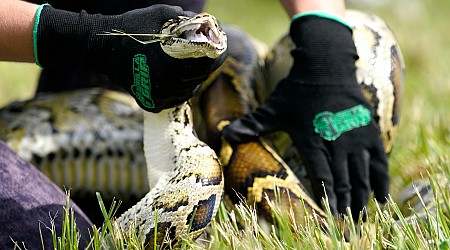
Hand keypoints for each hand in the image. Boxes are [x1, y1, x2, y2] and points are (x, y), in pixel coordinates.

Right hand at [34, 4, 223, 111]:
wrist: (100, 48)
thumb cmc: (130, 28)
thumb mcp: (160, 14)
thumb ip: (185, 18)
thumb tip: (203, 22)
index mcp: (174, 63)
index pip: (208, 64)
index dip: (218, 55)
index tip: (218, 49)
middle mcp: (168, 84)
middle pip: (200, 78)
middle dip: (205, 66)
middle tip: (206, 57)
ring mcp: (159, 96)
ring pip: (188, 91)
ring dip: (193, 79)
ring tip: (191, 67)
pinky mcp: (150, 102)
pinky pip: (174, 100)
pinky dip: (179, 91)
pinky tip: (178, 80)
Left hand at [222, 15, 388, 219]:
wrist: (326, 65)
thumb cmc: (296, 89)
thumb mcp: (272, 107)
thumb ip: (251, 124)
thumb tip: (225, 135)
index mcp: (312, 140)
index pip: (322, 176)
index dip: (327, 198)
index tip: (331, 217)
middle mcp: (337, 142)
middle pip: (344, 181)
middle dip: (346, 204)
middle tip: (348, 224)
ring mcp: (356, 137)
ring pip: (362, 175)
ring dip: (363, 197)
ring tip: (362, 216)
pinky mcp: (369, 130)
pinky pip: (379, 160)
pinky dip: (381, 180)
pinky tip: (382, 196)